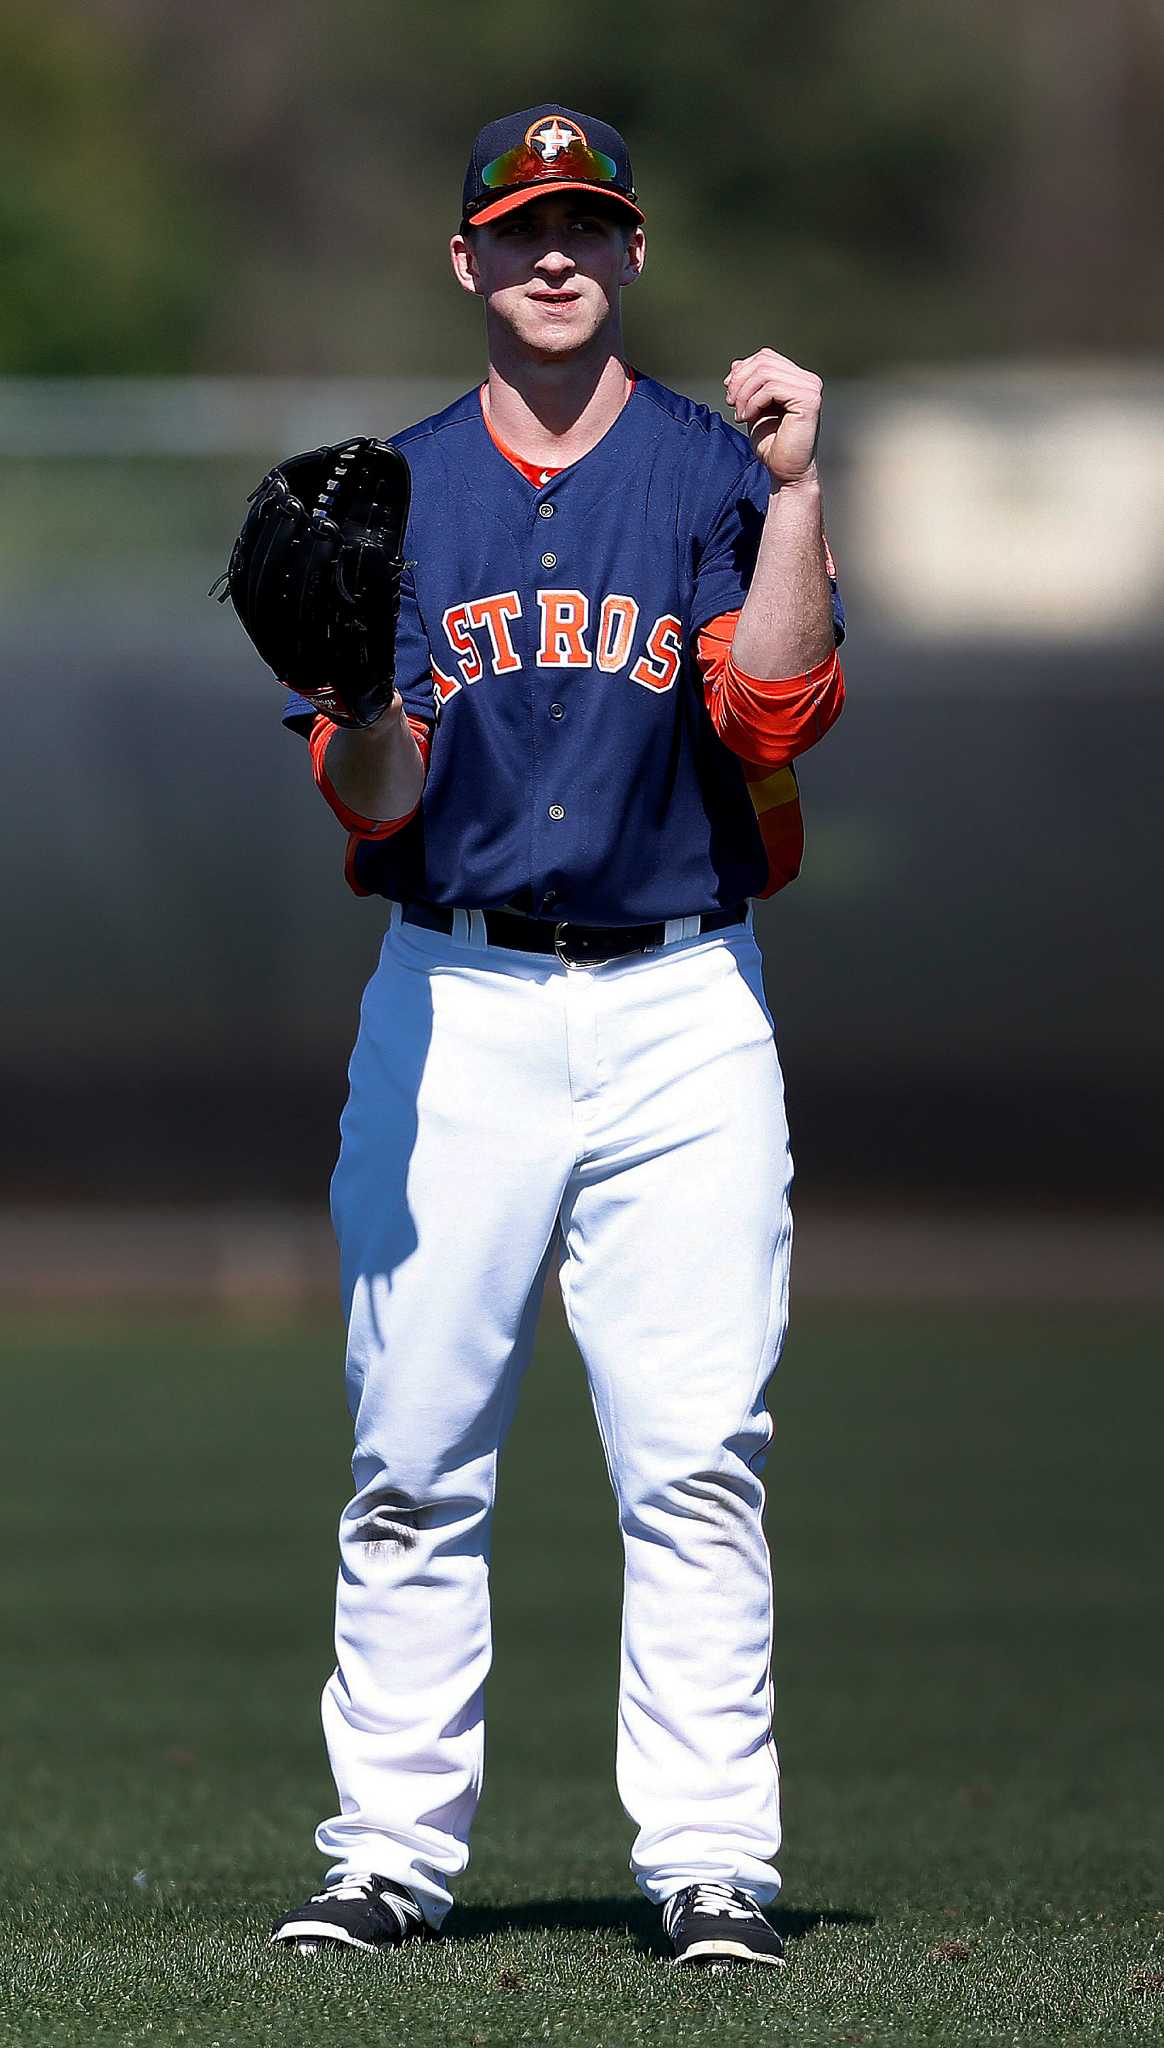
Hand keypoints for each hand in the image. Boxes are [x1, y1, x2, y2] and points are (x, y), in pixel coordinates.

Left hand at [724, 349, 821, 486]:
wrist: (786, 472)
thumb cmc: (772, 445)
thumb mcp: (753, 408)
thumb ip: (748, 386)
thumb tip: (736, 364)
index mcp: (798, 379)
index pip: (766, 357)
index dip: (742, 370)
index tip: (729, 391)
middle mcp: (808, 380)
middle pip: (764, 361)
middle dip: (740, 382)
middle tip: (730, 403)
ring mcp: (811, 389)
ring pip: (765, 373)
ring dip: (744, 394)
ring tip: (739, 415)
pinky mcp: (809, 401)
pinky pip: (772, 388)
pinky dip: (753, 402)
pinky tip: (747, 418)